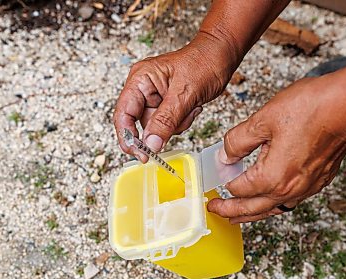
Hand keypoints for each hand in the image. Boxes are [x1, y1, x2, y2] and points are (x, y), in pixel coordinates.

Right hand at [113, 33, 236, 160]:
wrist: (222, 55)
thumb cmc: (204, 62)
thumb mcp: (184, 93)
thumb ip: (165, 120)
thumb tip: (150, 145)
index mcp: (140, 80)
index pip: (123, 115)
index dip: (128, 138)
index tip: (141, 155)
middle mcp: (143, 89)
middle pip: (141, 124)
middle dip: (162, 128)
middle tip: (179, 121)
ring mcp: (155, 97)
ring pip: (157, 128)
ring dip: (176, 125)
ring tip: (190, 108)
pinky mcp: (168, 104)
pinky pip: (169, 125)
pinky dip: (182, 122)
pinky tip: (193, 108)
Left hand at [207, 77, 345, 222]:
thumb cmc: (312, 109)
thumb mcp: (263, 120)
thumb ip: (238, 141)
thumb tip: (226, 155)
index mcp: (272, 177)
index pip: (238, 188)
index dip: (223, 182)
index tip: (214, 178)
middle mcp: (290, 189)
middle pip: (253, 209)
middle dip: (231, 211)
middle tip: (216, 210)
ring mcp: (307, 188)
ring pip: (273, 209)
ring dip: (253, 213)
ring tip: (239, 215)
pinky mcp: (319, 181)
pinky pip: (290, 201)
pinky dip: (274, 204)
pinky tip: (270, 198)